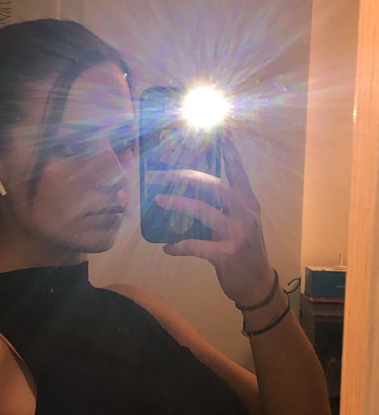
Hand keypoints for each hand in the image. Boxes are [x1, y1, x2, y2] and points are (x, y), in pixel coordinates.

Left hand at [155, 129, 274, 306]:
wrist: (257, 285)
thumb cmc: (243, 250)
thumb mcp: (238, 223)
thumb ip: (220, 207)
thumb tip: (189, 192)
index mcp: (248, 203)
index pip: (238, 172)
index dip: (230, 152)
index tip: (223, 131)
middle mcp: (245, 213)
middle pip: (215, 186)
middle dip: (187, 177)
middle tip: (164, 175)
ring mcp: (238, 233)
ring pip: (205, 210)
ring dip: (179, 203)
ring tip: (158, 199)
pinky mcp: (228, 254)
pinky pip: (198, 245)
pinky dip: (179, 245)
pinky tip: (167, 247)